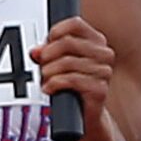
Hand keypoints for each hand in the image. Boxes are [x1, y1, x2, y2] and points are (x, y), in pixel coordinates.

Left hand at [32, 15, 117, 136]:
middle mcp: (104, 53)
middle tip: (42, 67)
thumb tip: (35, 51)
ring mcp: (104, 71)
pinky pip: (71, 80)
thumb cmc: (71, 87)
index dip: (54, 33)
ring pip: (66, 62)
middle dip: (47, 56)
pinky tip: (49, 89)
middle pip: (67, 43)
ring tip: (46, 80)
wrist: (84, 116)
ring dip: (48, 73)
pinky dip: (54, 84)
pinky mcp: (100, 89)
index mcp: (96, 41)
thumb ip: (46, 53)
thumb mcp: (57, 65)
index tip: (45, 46)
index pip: (75, 24)